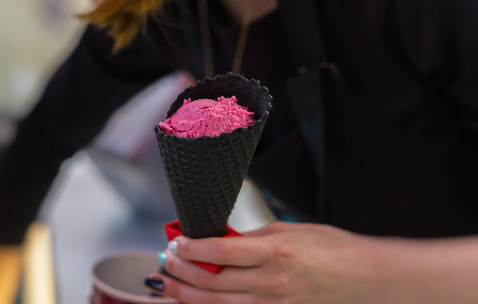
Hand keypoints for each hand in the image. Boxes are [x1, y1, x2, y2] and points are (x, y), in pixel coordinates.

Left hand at [146, 221, 375, 303]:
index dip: (192, 247)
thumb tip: (218, 241)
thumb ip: (250, 238)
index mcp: (274, 253)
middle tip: (165, 260)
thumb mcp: (287, 231)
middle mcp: (270, 283)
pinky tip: (196, 300)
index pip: (220, 251)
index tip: (177, 242)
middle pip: (212, 281)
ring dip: (187, 294)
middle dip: (181, 271)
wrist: (362, 277)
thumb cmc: (330, 248)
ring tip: (167, 283)